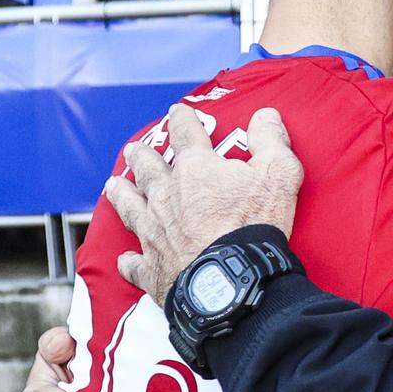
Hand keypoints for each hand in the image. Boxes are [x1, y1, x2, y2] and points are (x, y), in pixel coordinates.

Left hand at [107, 104, 303, 305]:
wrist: (231, 279)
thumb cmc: (255, 224)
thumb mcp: (278, 174)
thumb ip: (271, 141)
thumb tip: (265, 115)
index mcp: (195, 170)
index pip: (185, 135)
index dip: (182, 120)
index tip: (178, 112)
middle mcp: (166, 196)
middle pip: (148, 170)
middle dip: (142, 156)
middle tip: (135, 149)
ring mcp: (155, 232)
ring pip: (130, 208)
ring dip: (122, 196)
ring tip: (114, 185)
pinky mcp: (153, 267)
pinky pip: (136, 263)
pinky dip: (130, 261)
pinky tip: (127, 259)